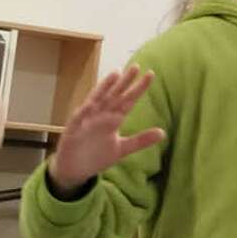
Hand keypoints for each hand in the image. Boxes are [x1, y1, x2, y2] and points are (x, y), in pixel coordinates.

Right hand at [49, 66, 164, 192]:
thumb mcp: (122, 148)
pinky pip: (79, 119)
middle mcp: (100, 116)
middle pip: (114, 96)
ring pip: (96, 101)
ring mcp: (86, 121)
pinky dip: (84, 111)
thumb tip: (163, 133)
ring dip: (104, 88)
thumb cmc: (97, 155)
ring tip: (115, 75)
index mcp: (113, 119)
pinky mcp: (73, 130)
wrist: (75, 170)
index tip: (150, 74)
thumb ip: (140, 140)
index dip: (138, 88)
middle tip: (136, 67)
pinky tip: (90, 104)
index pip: (128, 101)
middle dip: (124, 82)